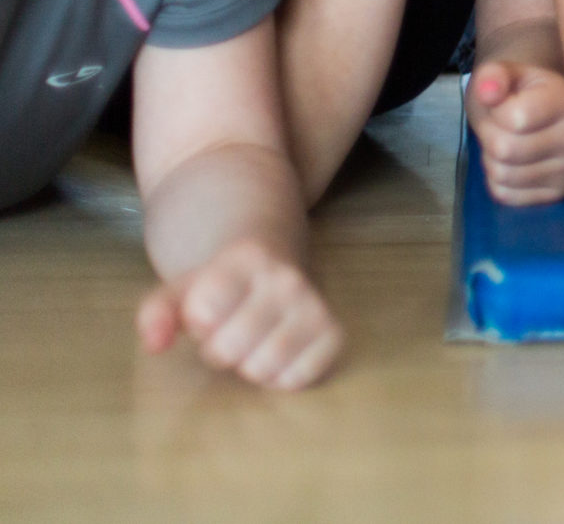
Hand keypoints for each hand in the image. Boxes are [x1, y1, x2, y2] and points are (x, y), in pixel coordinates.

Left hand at [136, 239, 341, 390]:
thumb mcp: (181, 288)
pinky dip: (281, 377)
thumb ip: (157, 312)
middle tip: (230, 332)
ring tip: (253, 344)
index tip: (208, 312)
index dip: (199, 323)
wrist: (273, 263)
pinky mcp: (334, 333)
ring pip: (263, 367)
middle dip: (220, 349)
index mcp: (246, 259)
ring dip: (249, 366)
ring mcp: (315, 305)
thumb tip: (154, 344)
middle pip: (230, 347)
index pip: (205, 312)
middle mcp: (287, 279)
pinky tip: (278, 355)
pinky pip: (297, 379)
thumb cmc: (220, 285)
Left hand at [467, 62, 563, 205]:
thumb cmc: (517, 92)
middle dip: (490, 137)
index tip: (505, 104)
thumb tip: (488, 93)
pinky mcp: (558, 192)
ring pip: (503, 175)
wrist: (538, 111)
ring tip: (508, 142)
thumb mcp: (502, 73)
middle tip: (501, 127)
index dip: (495, 112)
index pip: (515, 118)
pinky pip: (506, 195)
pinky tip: (513, 163)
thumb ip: (492, 75)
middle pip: (505, 149)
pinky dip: (498, 182)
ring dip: (492, 161)